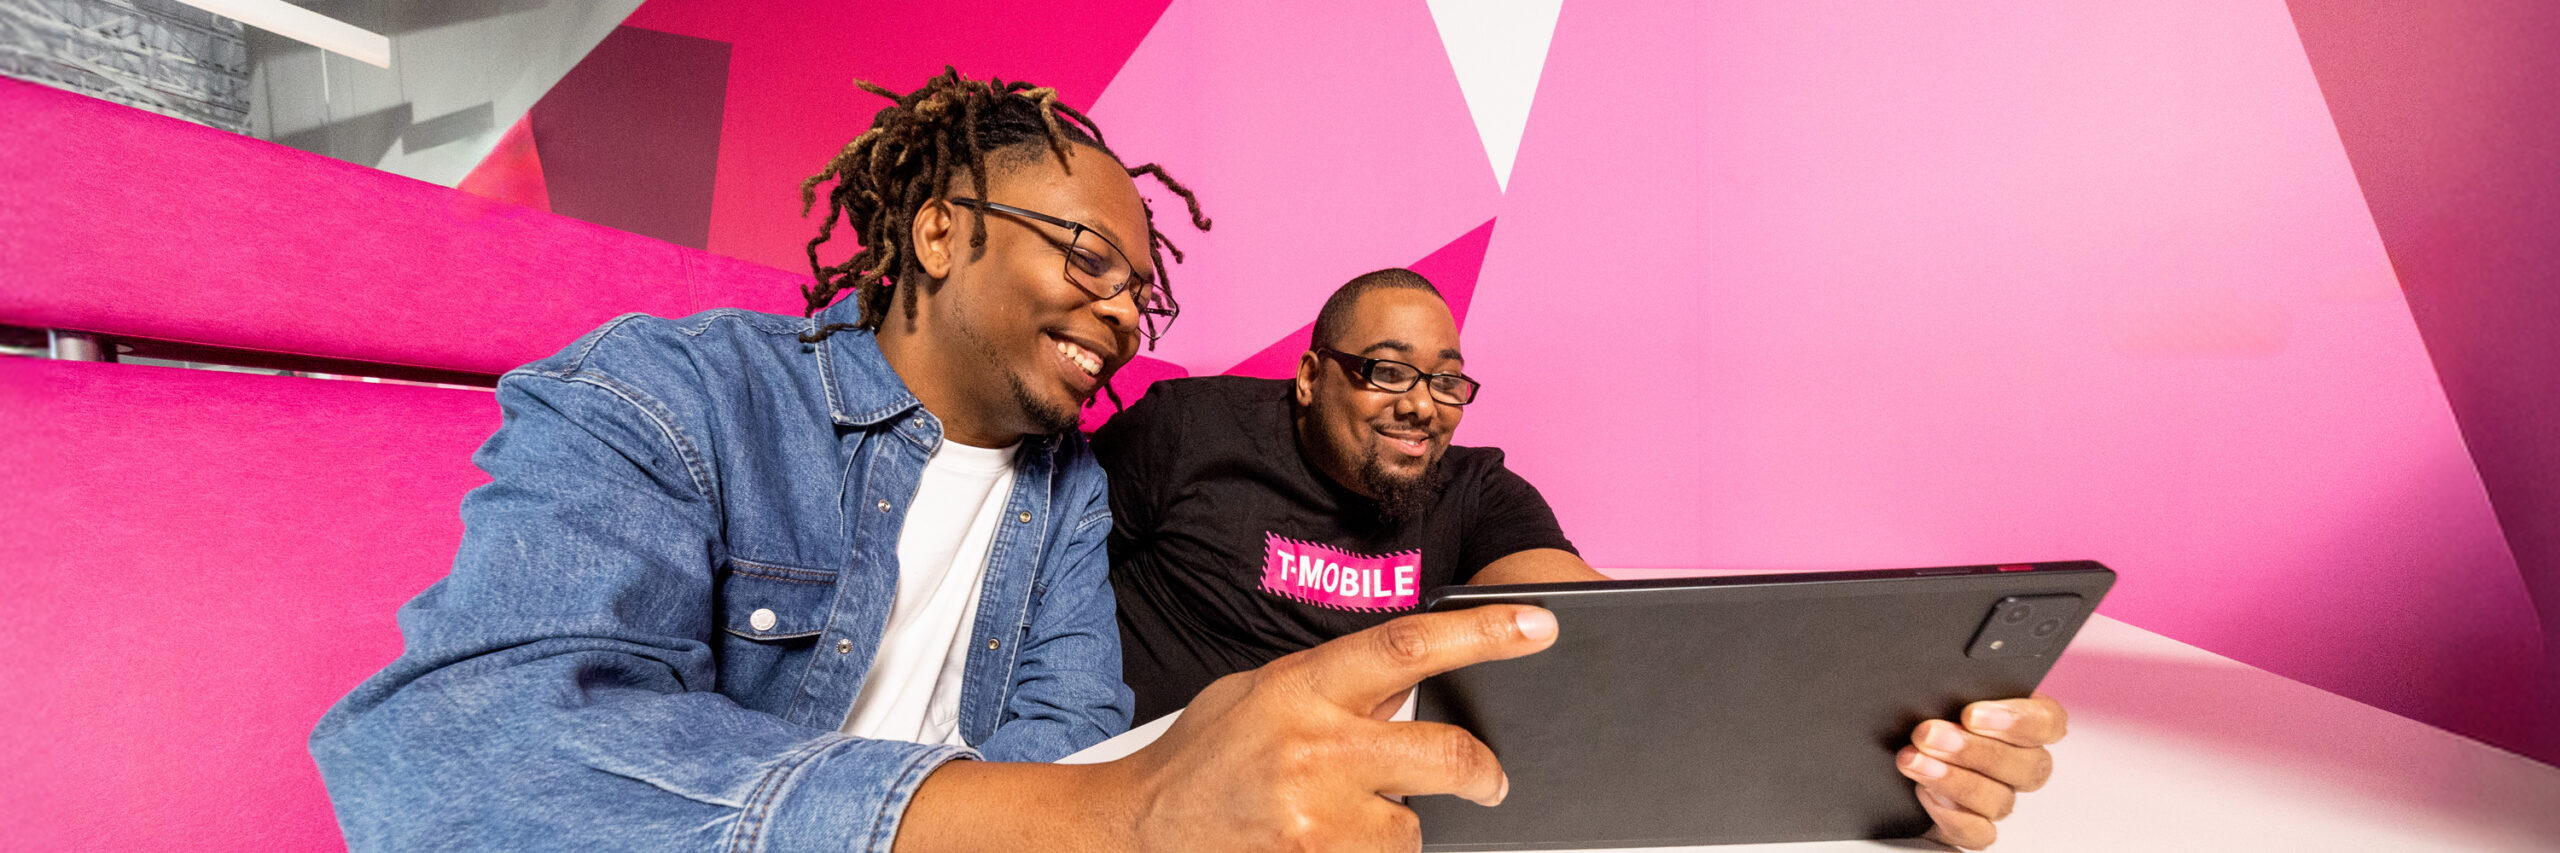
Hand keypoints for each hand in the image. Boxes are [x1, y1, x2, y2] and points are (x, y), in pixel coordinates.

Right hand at [1113, 605, 1560, 851]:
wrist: (1141, 830)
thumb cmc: (1206, 757)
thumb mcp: (1265, 692)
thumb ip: (1337, 686)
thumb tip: (1414, 680)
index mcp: (1304, 688)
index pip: (1408, 646)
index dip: (1483, 633)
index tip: (1537, 626)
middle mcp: (1315, 750)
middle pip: (1445, 755)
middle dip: (1483, 771)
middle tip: (1492, 779)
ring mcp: (1315, 818)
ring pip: (1414, 829)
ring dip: (1400, 828)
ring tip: (1350, 820)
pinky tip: (1324, 841)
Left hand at [1895, 691, 2068, 848]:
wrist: (1888, 758)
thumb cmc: (1924, 712)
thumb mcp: (1940, 689)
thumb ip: (1954, 684)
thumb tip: (1943, 677)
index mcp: (2025, 721)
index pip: (2047, 722)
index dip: (2016, 720)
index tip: (1972, 714)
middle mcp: (2020, 763)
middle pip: (2025, 765)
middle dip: (1973, 750)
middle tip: (1928, 733)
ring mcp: (2000, 797)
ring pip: (2000, 800)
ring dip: (1952, 779)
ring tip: (1912, 759)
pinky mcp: (1975, 827)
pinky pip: (1978, 833)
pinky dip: (1951, 814)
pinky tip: (1923, 793)